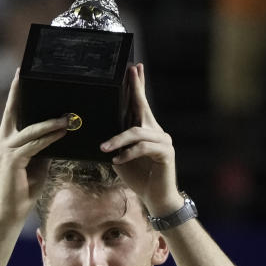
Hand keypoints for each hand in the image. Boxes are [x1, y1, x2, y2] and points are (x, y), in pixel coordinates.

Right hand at [0, 69, 68, 222]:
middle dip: (22, 92)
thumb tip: (61, 131)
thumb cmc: (25, 187)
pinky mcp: (13, 161)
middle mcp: (2, 140)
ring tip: (68, 116)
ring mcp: (5, 150)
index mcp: (6, 139)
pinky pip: (34, 145)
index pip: (12, 111)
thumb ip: (44, 145)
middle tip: (30, 74)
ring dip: (51, 122)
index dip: (16, 92)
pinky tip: (62, 132)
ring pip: (30, 129)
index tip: (21, 73)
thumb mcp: (38, 161)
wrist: (12, 211)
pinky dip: (49, 138)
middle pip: (14, 111)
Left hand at [100, 64, 182, 216]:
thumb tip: (99, 131)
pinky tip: (117, 160)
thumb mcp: (120, 157)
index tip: (133, 68)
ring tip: (104, 148)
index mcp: (145, 129)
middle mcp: (155, 131)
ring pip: (137, 132)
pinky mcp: (165, 153)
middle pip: (143, 106)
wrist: (155, 197)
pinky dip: (127, 153)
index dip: (137, 86)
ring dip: (118, 140)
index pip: (140, 104)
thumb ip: (115, 142)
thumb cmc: (138, 176)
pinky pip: (143, 148)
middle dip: (136, 88)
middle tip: (131, 71)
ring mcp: (163, 140)